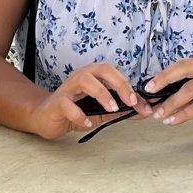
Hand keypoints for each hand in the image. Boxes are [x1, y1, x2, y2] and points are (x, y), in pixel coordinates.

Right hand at [30, 64, 151, 140]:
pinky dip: (79, 114)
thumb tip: (145, 111)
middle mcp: (82, 76)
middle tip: (130, 102)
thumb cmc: (75, 110)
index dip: (129, 86)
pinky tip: (87, 123)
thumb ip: (122, 111)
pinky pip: (68, 104)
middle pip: (102, 69)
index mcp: (94, 76)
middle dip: (119, 84)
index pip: (115, 73)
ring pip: (84, 80)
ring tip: (111, 109)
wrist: (46, 117)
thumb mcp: (102, 111)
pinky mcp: (58, 102)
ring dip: (101, 93)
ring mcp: (68, 88)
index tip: (141, 104)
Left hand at [144, 52, 192, 131]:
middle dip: (164, 79)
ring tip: (160, 114)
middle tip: (150, 91)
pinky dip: (184, 114)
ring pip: (192, 89)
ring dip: (172, 103)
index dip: (163, 75)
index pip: (182, 64)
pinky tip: (173, 120)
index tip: (148, 86)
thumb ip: (187, 91)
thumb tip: (160, 99)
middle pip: (185, 68)